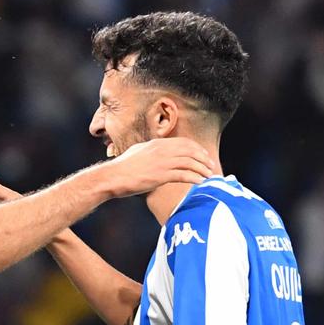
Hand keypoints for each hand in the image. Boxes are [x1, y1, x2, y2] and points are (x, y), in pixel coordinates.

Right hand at [97, 137, 217, 197]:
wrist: (112, 177)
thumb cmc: (122, 168)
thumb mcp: (137, 152)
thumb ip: (150, 151)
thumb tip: (155, 152)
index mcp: (157, 143)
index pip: (183, 142)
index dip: (197, 148)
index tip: (204, 155)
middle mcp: (162, 150)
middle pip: (190, 151)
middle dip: (203, 158)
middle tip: (211, 165)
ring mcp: (162, 162)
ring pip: (190, 163)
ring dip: (202, 169)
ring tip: (209, 175)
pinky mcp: (161, 175)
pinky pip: (183, 175)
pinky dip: (194, 178)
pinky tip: (200, 182)